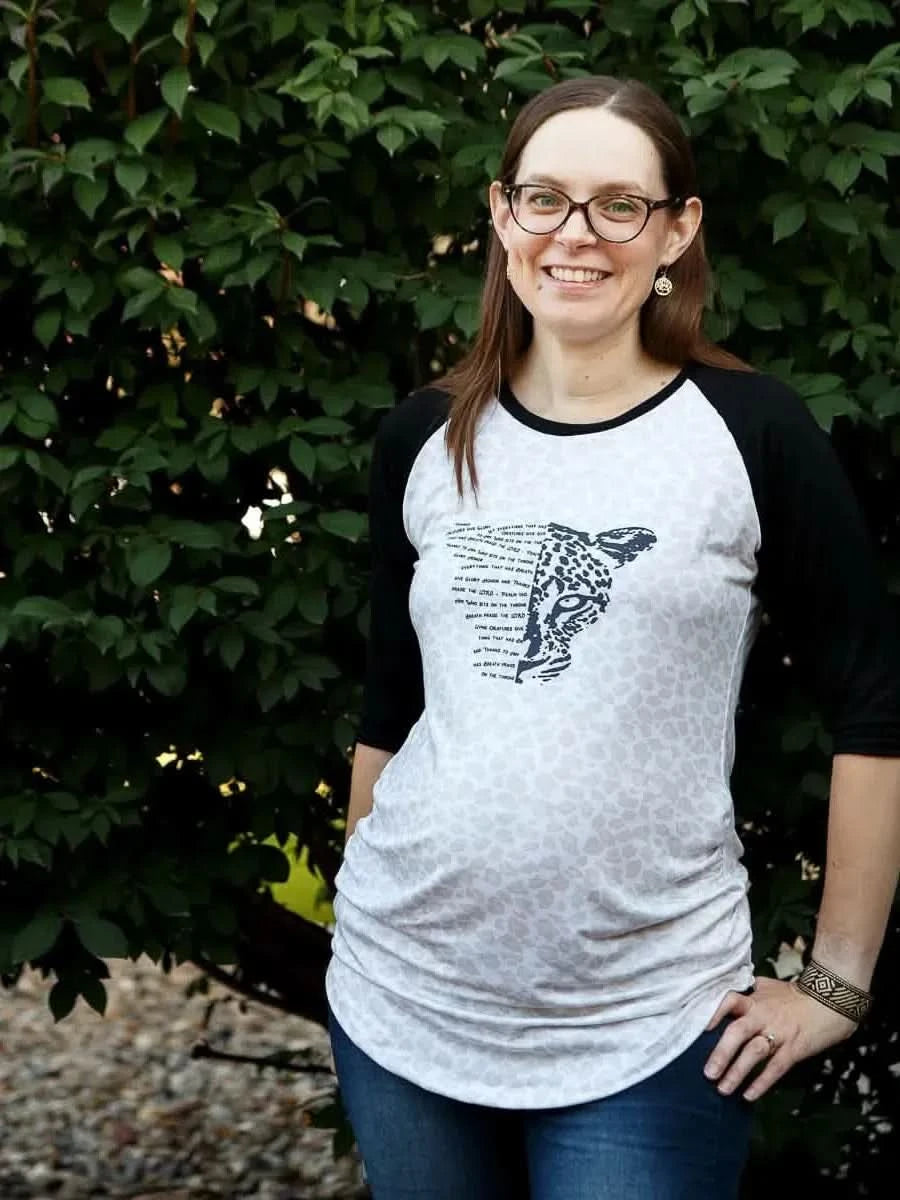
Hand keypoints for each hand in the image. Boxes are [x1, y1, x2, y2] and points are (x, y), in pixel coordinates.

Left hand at [703, 975, 856, 1100]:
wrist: (831, 1000)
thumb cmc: (796, 995)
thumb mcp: (770, 987)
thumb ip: (750, 990)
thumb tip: (731, 992)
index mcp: (754, 1000)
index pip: (729, 1001)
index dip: (713, 1013)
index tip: (701, 1029)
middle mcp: (762, 1015)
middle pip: (737, 1032)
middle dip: (721, 1054)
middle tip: (708, 1074)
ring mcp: (779, 1033)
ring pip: (754, 1053)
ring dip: (737, 1073)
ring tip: (723, 1089)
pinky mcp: (794, 1048)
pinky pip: (775, 1068)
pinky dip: (762, 1083)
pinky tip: (749, 1095)